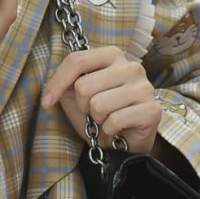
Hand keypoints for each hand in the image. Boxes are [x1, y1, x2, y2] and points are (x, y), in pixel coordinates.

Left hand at [41, 47, 161, 154]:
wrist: (126, 142)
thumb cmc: (100, 116)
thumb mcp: (76, 98)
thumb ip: (65, 86)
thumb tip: (50, 90)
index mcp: (112, 56)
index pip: (77, 60)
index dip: (57, 82)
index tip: (47, 102)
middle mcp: (131, 66)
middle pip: (84, 86)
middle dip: (82, 106)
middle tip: (93, 113)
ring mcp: (144, 87)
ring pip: (99, 105)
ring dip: (97, 120)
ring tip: (106, 121)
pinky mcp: (152, 110)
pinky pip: (115, 121)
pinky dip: (109, 131)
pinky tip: (117, 130)